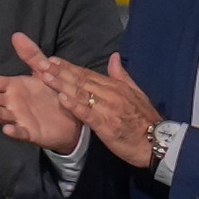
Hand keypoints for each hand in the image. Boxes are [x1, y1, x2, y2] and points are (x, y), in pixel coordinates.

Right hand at [0, 39, 81, 152]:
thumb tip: (16, 35)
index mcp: (13, 87)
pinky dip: (13, 131)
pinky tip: (7, 129)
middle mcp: (12, 103)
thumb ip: (30, 54)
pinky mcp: (31, 132)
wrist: (70, 117)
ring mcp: (19, 118)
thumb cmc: (51, 94)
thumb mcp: (42, 70)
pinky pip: (20, 132)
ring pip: (2, 115)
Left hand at [13, 33, 159, 167]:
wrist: (157, 141)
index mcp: (116, 86)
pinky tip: (61, 98)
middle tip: (41, 64)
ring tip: (46, 77)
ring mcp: (108, 108)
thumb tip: (114, 56)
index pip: (88, 73)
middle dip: (60, 72)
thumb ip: (121, 75)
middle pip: (81, 80)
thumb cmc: (145, 119)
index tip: (53, 60)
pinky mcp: (106, 125)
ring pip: (81, 93)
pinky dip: (74, 105)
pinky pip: (87, 113)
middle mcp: (110, 94)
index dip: (69, 67)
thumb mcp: (136, 93)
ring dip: (62, 84)